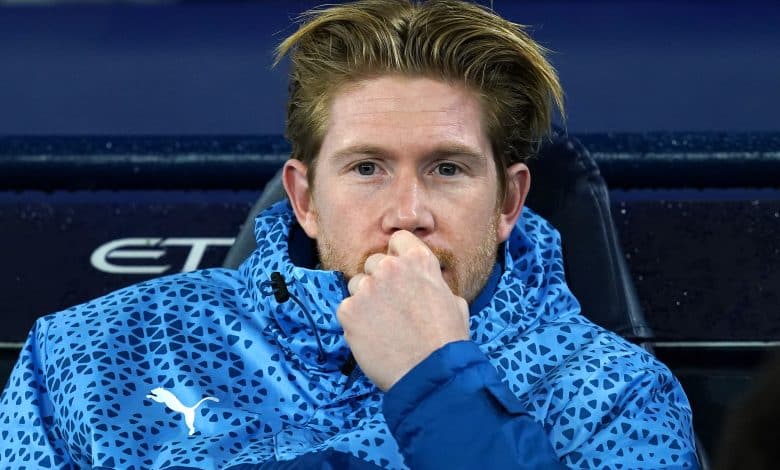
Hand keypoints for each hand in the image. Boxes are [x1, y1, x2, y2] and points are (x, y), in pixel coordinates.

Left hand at [337, 230, 469, 390]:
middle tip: (391, 305)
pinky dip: (355, 321)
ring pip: (356, 284)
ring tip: (381, 324)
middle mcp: (390, 268)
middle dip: (380, 279)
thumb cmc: (447, 341)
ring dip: (365, 299)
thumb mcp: (454, 302)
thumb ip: (434, 284)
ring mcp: (367, 288)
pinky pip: (346, 308)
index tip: (400, 274)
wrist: (430, 374)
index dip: (398, 256)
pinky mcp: (349, 310)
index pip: (397, 240)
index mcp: (419, 260)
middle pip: (373, 262)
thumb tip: (428, 284)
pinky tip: (372, 336)